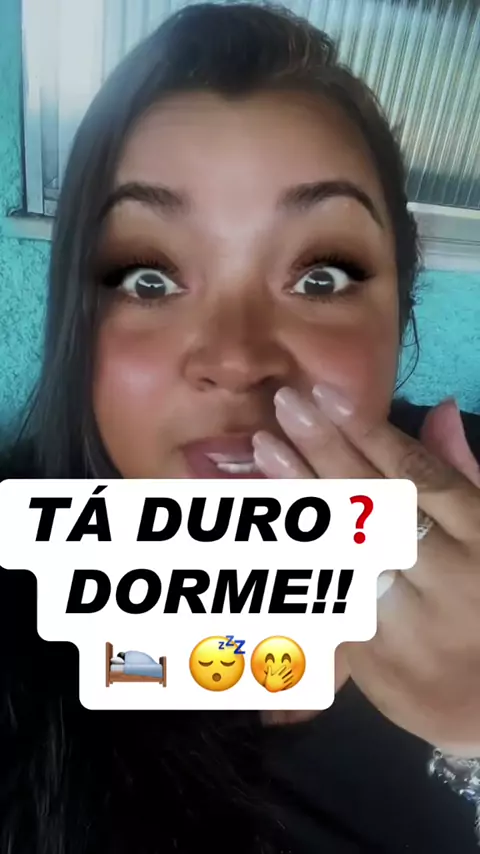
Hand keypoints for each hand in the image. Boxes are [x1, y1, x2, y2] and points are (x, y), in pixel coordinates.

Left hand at [253, 386, 479, 754]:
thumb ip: (463, 477)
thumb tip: (436, 411)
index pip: (423, 480)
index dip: (372, 435)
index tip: (328, 397)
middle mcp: (446, 581)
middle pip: (375, 508)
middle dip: (326, 451)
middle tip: (285, 406)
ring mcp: (405, 624)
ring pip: (341, 550)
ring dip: (298, 497)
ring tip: (265, 450)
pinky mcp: (370, 658)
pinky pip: (324, 595)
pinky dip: (294, 553)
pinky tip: (264, 517)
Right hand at [264, 662, 294, 691]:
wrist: (269, 689)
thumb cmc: (267, 682)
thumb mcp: (268, 676)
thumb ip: (269, 670)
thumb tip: (268, 665)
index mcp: (275, 675)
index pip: (280, 671)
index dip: (282, 668)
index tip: (285, 666)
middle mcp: (279, 678)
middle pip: (284, 674)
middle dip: (287, 671)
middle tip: (291, 669)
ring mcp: (281, 682)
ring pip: (286, 678)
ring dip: (289, 676)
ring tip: (292, 674)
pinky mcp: (282, 686)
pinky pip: (286, 683)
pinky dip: (289, 682)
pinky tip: (291, 681)